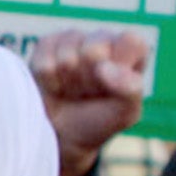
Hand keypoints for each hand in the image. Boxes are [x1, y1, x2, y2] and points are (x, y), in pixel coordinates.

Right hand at [30, 26, 152, 175]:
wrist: (62, 136)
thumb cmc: (99, 121)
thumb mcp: (126, 113)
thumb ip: (130, 89)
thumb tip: (104, 67)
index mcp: (131, 50)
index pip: (128, 41)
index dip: (118, 65)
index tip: (112, 86)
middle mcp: (103, 39)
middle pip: (94, 49)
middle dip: (89, 79)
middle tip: (90, 92)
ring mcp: (73, 40)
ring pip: (67, 54)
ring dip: (68, 81)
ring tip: (72, 91)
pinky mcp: (46, 46)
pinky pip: (44, 58)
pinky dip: (49, 79)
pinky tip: (55, 86)